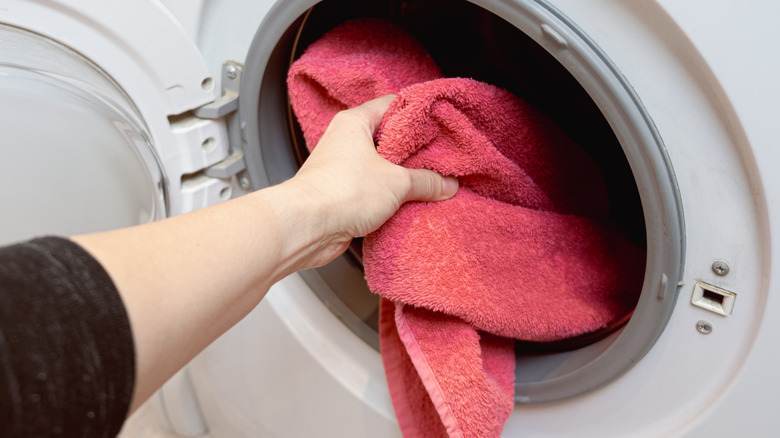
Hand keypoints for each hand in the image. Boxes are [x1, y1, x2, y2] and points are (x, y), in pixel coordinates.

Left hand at [284, 94, 458, 266]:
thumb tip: (446, 184)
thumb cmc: (341, 191)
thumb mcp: (397, 183)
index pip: (392, 104)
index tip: (439, 122)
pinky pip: (371, 189)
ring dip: (401, 176)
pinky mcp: (340, 194)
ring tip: (428, 182)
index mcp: (355, 122)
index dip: (418, 112)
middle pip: (387, 137)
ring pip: (379, 165)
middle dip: (413, 150)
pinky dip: (387, 195)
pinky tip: (406, 203)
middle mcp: (344, 141)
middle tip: (438, 157)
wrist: (307, 226)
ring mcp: (341, 168)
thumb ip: (426, 181)